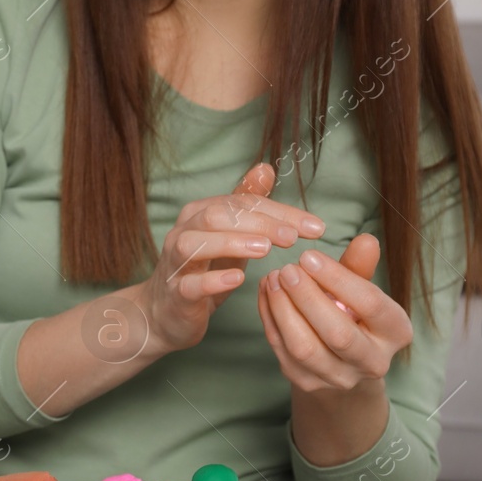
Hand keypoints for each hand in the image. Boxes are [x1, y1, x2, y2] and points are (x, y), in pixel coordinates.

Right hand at [136, 162, 325, 352]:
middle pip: (217, 216)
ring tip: (266, 250)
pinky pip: (190, 284)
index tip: (315, 227)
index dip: (279, 212)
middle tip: (293, 237)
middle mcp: (183, 232)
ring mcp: (176, 263)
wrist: (166, 312)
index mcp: (199, 213)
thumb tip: (265, 168)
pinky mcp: (176, 294)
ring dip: (232, 243)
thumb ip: (245, 203)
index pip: (241, 204)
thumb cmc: (202, 270)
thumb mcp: (227, 234)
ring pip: (196, 245)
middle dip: (258, 223)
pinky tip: (238, 279)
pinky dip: (213, 280)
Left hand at [257, 232, 412, 391]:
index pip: (371, 305)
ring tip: (272, 279)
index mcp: (396, 332)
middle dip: (307, 298)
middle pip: (339, 334)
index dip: (338, 279)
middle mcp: (374, 362)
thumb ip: (360, 266)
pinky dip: (269, 319)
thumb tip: (366, 239)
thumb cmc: (355, 313)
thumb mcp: (362, 288)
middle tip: (286, 270)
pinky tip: (265, 293)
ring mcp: (339, 378)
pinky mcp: (308, 383)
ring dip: (283, 309)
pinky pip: (282, 350)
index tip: (308, 255)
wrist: (344, 360)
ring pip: (304, 348)